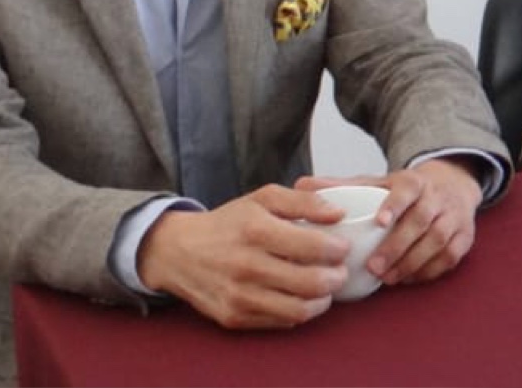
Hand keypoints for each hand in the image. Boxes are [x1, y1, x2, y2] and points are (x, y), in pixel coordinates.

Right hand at [135, 185, 347, 328]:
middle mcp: (246, 266)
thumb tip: (339, 214)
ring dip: (323, 300)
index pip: (315, 247)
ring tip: (325, 287)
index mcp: (256, 231)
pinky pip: (280, 322)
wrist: (178, 252)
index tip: (343, 247)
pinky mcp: (233, 318)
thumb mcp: (264, 198)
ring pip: (300, 310)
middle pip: (312, 284)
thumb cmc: (229, 223)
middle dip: (336, 277)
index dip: (338, 249)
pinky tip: (300, 296)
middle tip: (340, 270)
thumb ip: (305, 201)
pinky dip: (299, 311)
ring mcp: (238, 296)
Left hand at [298, 159, 481, 286]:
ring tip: (387, 278)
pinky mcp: (464, 237)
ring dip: (412, 262)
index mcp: (415, 181)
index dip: (395, 205)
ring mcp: (455, 217)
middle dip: (398, 246)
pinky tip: (407, 279)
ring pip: (438, 242)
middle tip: (374, 267)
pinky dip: (429, 271)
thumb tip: (300, 185)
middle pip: (422, 222)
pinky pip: (450, 257)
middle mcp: (438, 197)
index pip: (407, 190)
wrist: (452, 185)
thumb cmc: (404, 190)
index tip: (379, 221)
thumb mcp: (377, 181)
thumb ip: (341, 185)